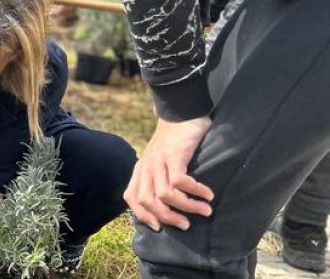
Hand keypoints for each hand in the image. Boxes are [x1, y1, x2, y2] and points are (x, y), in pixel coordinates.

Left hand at [125, 116, 214, 231]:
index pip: (132, 198)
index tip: (160, 228)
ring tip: (205, 210)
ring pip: (165, 194)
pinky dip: (195, 191)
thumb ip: (160, 179)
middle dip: (168, 218)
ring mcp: (159, 160)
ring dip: (187, 207)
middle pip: (148, 201)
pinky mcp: (174, 154)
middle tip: (187, 225)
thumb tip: (170, 206)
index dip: (143, 216)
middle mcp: (146, 166)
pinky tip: (208, 193)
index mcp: (141, 169)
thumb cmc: (175, 140)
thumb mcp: (162, 161)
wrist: (181, 111)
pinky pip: (180, 181)